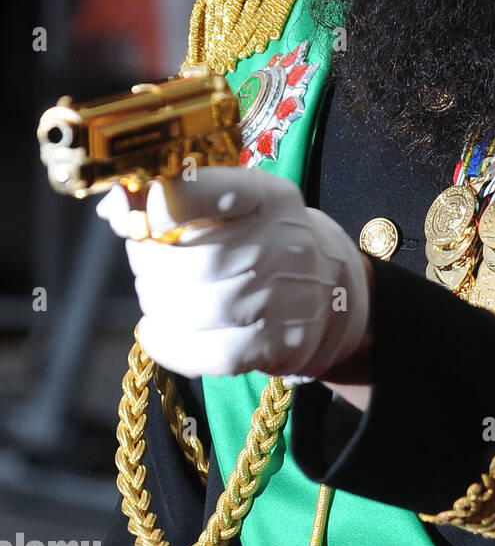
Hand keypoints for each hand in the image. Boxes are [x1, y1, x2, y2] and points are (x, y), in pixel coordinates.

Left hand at [96, 168, 370, 382]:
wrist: (328, 289)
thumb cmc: (261, 239)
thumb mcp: (235, 205)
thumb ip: (178, 200)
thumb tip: (114, 205)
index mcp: (267, 196)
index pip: (203, 192)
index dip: (157, 208)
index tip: (137, 218)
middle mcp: (282, 242)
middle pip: (195, 260)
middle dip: (151, 267)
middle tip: (145, 265)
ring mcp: (284, 296)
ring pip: (198, 308)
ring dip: (158, 306)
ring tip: (155, 297)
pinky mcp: (278, 342)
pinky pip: (210, 353)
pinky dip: (171, 346)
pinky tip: (159, 333)